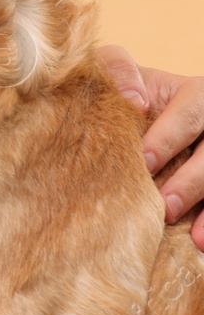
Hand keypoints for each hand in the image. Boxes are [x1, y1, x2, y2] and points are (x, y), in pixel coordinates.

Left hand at [97, 44, 203, 251]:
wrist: (143, 114)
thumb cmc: (130, 95)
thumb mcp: (124, 73)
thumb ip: (120, 72)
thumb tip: (134, 100)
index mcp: (196, 94)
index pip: (189, 113)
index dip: (168, 138)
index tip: (144, 162)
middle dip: (191, 180)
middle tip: (165, 206)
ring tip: (194, 236)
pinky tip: (202, 242)